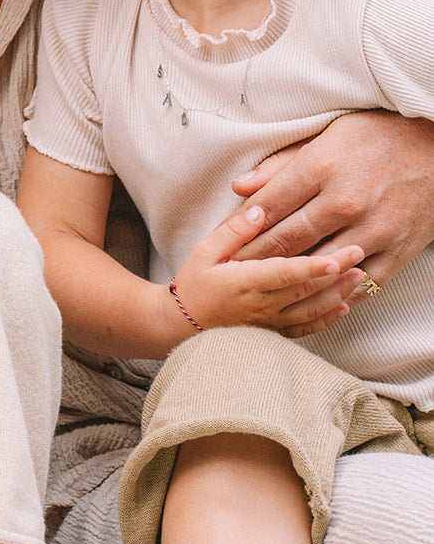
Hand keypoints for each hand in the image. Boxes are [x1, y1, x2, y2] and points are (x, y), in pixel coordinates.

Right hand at [166, 204, 366, 341]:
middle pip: (306, 290)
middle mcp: (261, 305)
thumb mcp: (204, 251)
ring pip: (312, 311)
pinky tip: (345, 306)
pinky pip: (306, 329)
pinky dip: (327, 319)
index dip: (312, 266)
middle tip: (360, 253)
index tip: (336, 256)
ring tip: (362, 277)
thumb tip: (257, 210)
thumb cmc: (193, 284)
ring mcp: (269, 323)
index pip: (284, 274)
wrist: (181, 326)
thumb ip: (232, 231)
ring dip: (339, 295)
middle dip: (336, 273)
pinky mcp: (272, 333)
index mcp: (244, 282)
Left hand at [231, 111, 433, 282]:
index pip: (270, 205)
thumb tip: (240, 188)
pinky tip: (312, 297)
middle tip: (231, 272)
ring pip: (318, 264)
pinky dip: (333, 292)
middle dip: (254, 258)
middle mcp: (345, 199)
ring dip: (289, 279)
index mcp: (322, 166)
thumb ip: (280, 164)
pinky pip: (359, 283)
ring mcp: (373, 228)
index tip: (224, 242)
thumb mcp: (324, 135)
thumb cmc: (375, 135)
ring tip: (262, 289)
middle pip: (287, 238)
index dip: (242, 227)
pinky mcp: (397, 250)